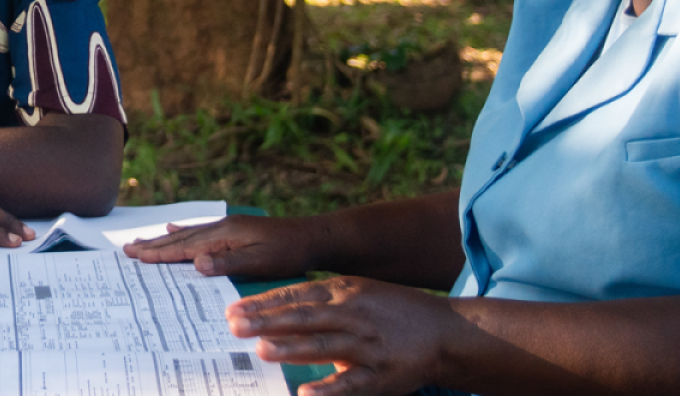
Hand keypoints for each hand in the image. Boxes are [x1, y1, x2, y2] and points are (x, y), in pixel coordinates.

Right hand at [122, 214, 325, 277]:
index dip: (158, 253)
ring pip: (187, 234)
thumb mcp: (261, 261)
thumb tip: (195, 263)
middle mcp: (221, 227)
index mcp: (224, 234)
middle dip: (152, 245)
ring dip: (163, 239)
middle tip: (126, 248)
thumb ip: (228, 262)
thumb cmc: (290, 252)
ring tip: (142, 241)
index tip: (134, 255)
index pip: (184, 246)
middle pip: (180, 238)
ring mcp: (227, 227)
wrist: (313, 238)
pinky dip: (182, 232)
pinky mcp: (233, 231)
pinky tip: (174, 229)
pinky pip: (199, 232)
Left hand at [228, 276, 455, 395]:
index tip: (233, 310)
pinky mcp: (382, 375)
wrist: (446, 332)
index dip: (264, 303)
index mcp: (344, 292)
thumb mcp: (357, 293)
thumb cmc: (391, 311)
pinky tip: (305, 393)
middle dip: (267, 321)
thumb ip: (319, 300)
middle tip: (235, 326)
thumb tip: (272, 310)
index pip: (296, 295)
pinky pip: (352, 383)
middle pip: (304, 317)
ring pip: (325, 345)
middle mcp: (353, 315)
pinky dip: (329, 388)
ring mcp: (368, 345)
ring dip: (292, 348)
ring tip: (262, 350)